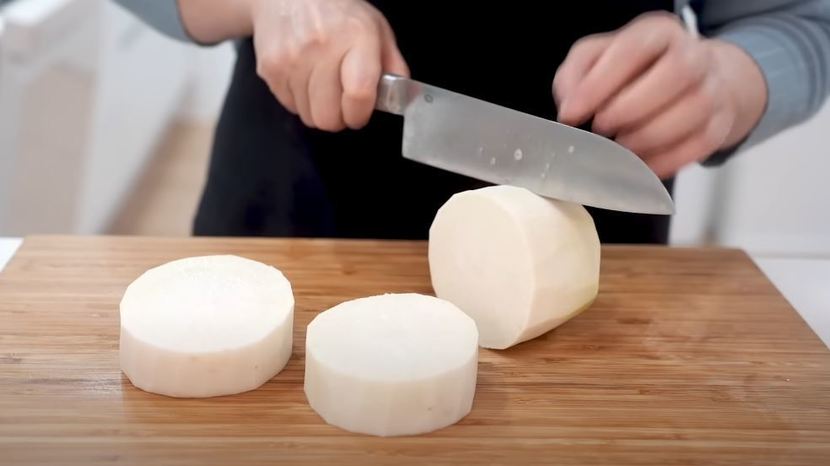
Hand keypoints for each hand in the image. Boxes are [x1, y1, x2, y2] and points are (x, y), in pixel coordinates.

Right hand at [250, 0, 408, 130]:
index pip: (359, 94)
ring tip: (323, 86)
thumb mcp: (376, 29)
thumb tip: (404, 98)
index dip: (361, 114)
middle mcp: (321, 48)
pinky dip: (300, 100)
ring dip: (319, 109)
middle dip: (339, 118)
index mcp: (356, 37)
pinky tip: (305, 78)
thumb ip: (393, 65)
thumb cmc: (339, 14)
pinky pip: (290, 107)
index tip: (361, 113)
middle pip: (329, 117)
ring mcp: (291, 60)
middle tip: (342, 103)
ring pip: (309, 117)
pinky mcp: (270, 69)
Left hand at [553, 12, 767, 178]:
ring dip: (647, 137)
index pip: (632, 50)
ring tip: (621, 145)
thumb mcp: (598, 59)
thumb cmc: (635, 71)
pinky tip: (639, 164)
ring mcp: (713, 90)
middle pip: (675, 75)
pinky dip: (664, 160)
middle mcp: (693, 55)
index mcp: (659, 33)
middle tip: (602, 126)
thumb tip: (569, 107)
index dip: (599, 84)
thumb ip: (576, 75)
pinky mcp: (719, 125)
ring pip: (691, 113)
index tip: (572, 113)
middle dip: (629, 109)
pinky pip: (698, 146)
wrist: (691, 81)